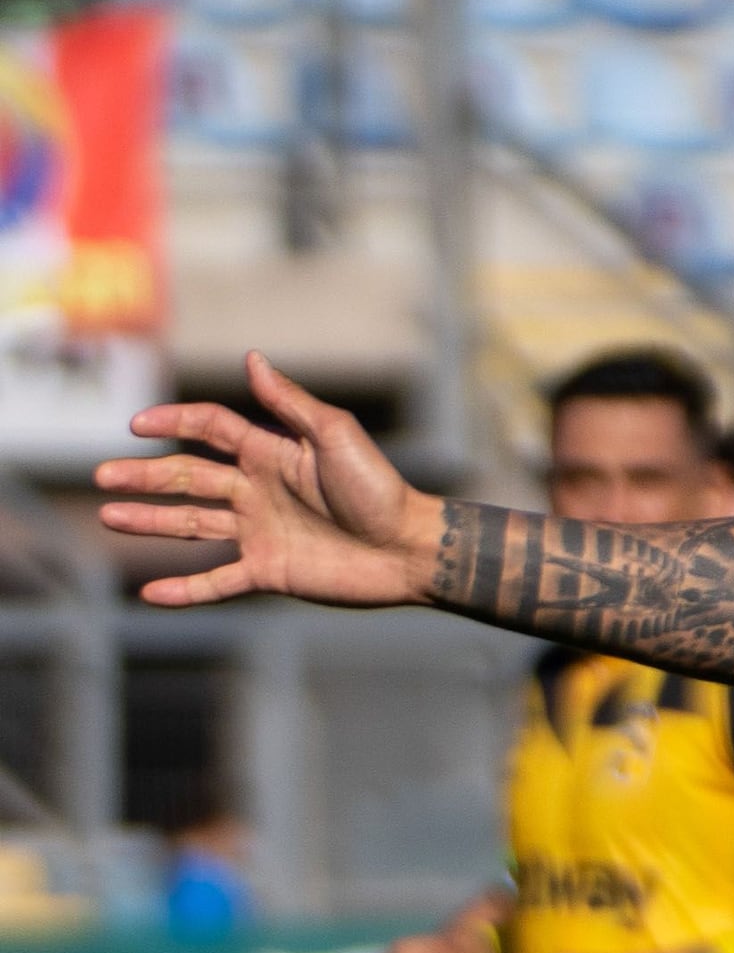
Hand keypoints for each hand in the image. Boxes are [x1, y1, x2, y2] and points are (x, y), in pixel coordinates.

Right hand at [94, 357, 449, 610]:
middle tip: (103, 476)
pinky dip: (186, 589)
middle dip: (145, 476)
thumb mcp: (336, 436)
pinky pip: (219, 581)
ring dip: (150, 521)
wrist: (412, 549)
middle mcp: (258, 490)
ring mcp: (260, 532)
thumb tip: (251, 357)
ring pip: (192, 525)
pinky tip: (150, 594)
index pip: (209, 429)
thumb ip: (290, 403)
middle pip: (188, 478)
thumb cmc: (381, 488)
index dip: (174, 423)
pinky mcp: (270, 571)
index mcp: (270, 453)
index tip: (138, 426)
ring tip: (110, 516)